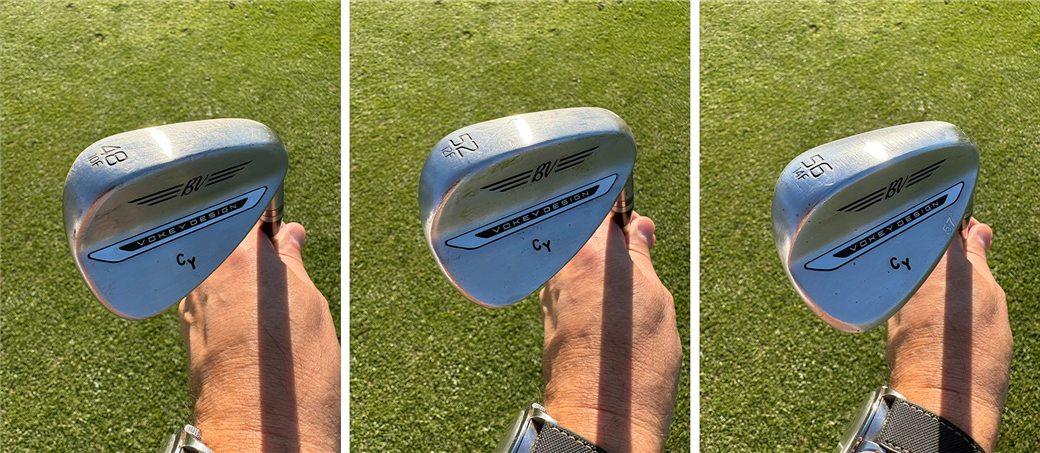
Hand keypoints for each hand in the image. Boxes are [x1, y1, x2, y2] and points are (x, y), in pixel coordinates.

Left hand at [179, 222, 339, 451]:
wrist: (262, 433)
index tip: (281, 224)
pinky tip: (248, 319)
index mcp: (239, 258)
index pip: (245, 210)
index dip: (265, 213)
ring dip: (234, 270)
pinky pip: (204, 296)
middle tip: (278, 259)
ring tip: (265, 296)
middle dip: (247, 242)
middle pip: (222, 236)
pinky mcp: (186, 332)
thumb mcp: (310, 307)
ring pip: (212, 266)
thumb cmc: (294, 376)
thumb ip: (292, 264)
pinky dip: (223, 297)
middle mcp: (204, 275)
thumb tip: (288, 236)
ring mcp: (190, 304)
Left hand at [539, 213, 681, 452]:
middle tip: (634, 253)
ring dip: (593, 262)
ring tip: (622, 288)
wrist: (601, 418)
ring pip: (571, 258)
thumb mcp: (656, 302)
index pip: (600, 205)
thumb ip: (641, 258)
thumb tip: (638, 228)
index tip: (637, 222)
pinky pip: (565, 286)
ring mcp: (550, 294)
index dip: (620, 210)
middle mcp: (561, 268)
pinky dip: (583, 286)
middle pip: (580, 229)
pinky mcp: (547, 319)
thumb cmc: (635, 365)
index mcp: (590, 253)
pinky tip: (604, 308)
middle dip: (604, 235)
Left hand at [886, 218, 1011, 451]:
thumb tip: (976, 231)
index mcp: (935, 257)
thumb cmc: (974, 352)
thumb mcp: (989, 297)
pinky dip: (914, 287)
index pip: (937, 218)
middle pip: (918, 240)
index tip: (967, 225)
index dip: (953, 220)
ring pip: (907, 264)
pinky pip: (899, 287)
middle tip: (964, 253)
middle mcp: (904, 269)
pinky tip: (933, 303)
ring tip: (950, 287)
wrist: (942, 398)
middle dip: (938, 242)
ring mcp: (891, 291)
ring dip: (925, 265)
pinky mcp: (884, 311)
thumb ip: (977, 259)